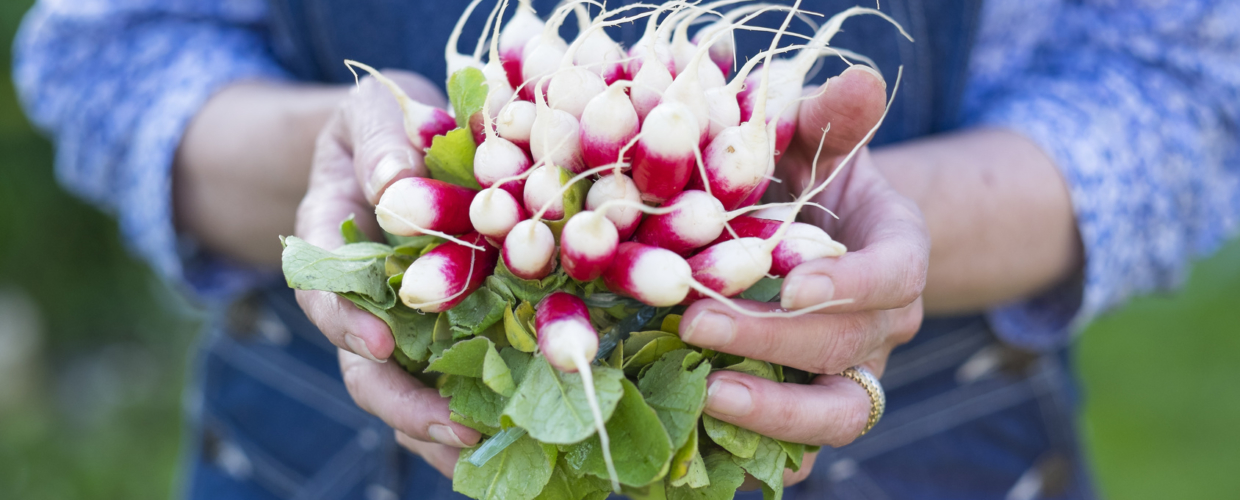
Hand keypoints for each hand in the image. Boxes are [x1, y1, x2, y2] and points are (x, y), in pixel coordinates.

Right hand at [293, 69, 475, 474]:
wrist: (405, 141)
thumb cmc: (386, 123)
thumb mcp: (371, 109)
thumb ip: (377, 140)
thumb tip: (391, 182)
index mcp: (329, 244)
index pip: (324, 294)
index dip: (346, 322)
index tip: (378, 343)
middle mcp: (361, 298)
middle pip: (363, 367)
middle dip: (402, 403)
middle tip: (450, 427)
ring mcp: (401, 323)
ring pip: (408, 389)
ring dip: (440, 427)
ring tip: (485, 451)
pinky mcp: (449, 332)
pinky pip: (454, 381)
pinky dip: (476, 412)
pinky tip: (514, 440)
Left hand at [679, 66, 928, 485]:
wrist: (819, 231)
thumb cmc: (812, 177)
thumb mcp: (819, 138)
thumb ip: (834, 116)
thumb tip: (858, 83)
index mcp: (898, 253)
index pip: (895, 275)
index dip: (851, 283)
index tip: (795, 283)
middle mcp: (887, 323)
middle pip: (846, 346)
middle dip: (773, 339)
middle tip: (696, 322)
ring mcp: (855, 370)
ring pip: (839, 414)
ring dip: (776, 413)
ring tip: (708, 394)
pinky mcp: (816, 403)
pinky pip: (805, 448)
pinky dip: (765, 457)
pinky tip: (710, 449)